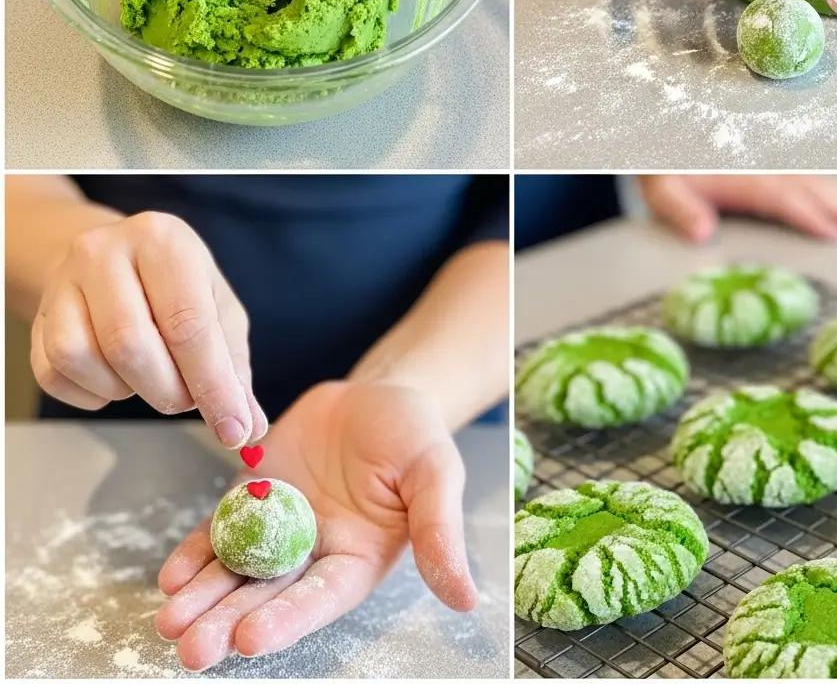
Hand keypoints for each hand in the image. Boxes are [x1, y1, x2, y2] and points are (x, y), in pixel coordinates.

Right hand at [29, 211, 264, 447]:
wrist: (112, 258)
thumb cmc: (176, 286)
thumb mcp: (217, 310)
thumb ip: (233, 367)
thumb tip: (250, 427)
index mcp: (163, 242)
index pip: (187, 324)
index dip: (212, 385)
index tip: (233, 428)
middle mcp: (105, 251)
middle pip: (130, 345)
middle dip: (168, 391)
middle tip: (187, 398)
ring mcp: (62, 282)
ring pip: (82, 358)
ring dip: (125, 389)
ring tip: (149, 376)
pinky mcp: (38, 316)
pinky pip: (54, 374)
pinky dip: (91, 393)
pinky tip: (115, 377)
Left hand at [155, 382, 476, 670]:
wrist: (378, 391)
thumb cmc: (416, 433)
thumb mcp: (434, 474)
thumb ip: (439, 532)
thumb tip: (467, 598)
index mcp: (359, 559)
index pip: (320, 598)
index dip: (286, 619)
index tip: (249, 638)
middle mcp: (315, 552)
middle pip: (268, 595)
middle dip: (228, 620)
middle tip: (189, 645)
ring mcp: (279, 527)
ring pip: (235, 570)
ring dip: (202, 597)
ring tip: (169, 620)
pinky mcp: (253, 496)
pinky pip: (220, 529)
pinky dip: (197, 551)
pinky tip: (172, 573)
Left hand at [639, 175, 836, 242]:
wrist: (664, 134)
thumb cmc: (666, 168)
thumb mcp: (662, 189)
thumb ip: (681, 209)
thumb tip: (702, 232)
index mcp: (737, 175)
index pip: (778, 196)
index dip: (805, 214)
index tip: (833, 232)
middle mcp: (761, 167)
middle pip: (807, 187)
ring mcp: (772, 164)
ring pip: (816, 180)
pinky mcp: (775, 164)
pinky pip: (812, 174)